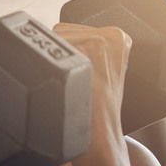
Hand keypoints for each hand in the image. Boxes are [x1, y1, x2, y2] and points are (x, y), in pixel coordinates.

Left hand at [52, 22, 133, 165]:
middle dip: (61, 55)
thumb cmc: (100, 110)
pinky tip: (63, 84)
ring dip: (53, 62)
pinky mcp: (80, 52)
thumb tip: (61, 41)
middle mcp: (110, 34)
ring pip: (52, 40)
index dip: (70, 53)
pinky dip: (46, 68)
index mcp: (120, 37)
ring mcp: (95, 41)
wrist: (100, 135)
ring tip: (72, 85)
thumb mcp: (106, 73)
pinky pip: (46, 52)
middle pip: (62, 32)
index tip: (82, 74)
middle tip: (77, 83)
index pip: (75, 29)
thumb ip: (90, 51)